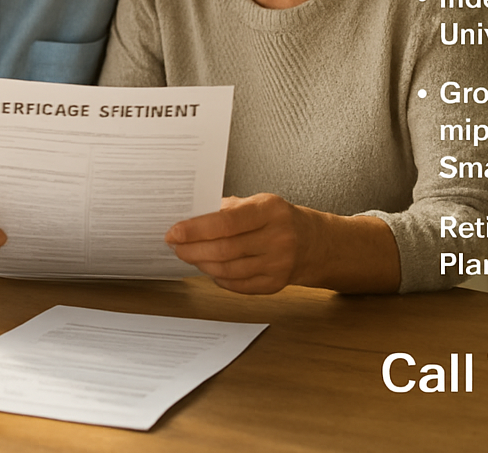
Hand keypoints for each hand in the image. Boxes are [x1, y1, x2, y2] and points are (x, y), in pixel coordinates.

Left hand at [165, 193, 308, 294]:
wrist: (312, 242)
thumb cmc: (278, 218)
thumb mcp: (258, 203)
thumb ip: (226, 209)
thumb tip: (190, 217)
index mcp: (270, 211)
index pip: (227, 222)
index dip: (196, 229)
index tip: (175, 232)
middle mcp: (277, 238)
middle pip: (224, 250)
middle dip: (193, 249)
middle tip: (175, 246)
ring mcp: (278, 264)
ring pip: (228, 270)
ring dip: (202, 264)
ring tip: (189, 255)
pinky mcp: (275, 285)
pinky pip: (237, 285)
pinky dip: (218, 278)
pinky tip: (209, 268)